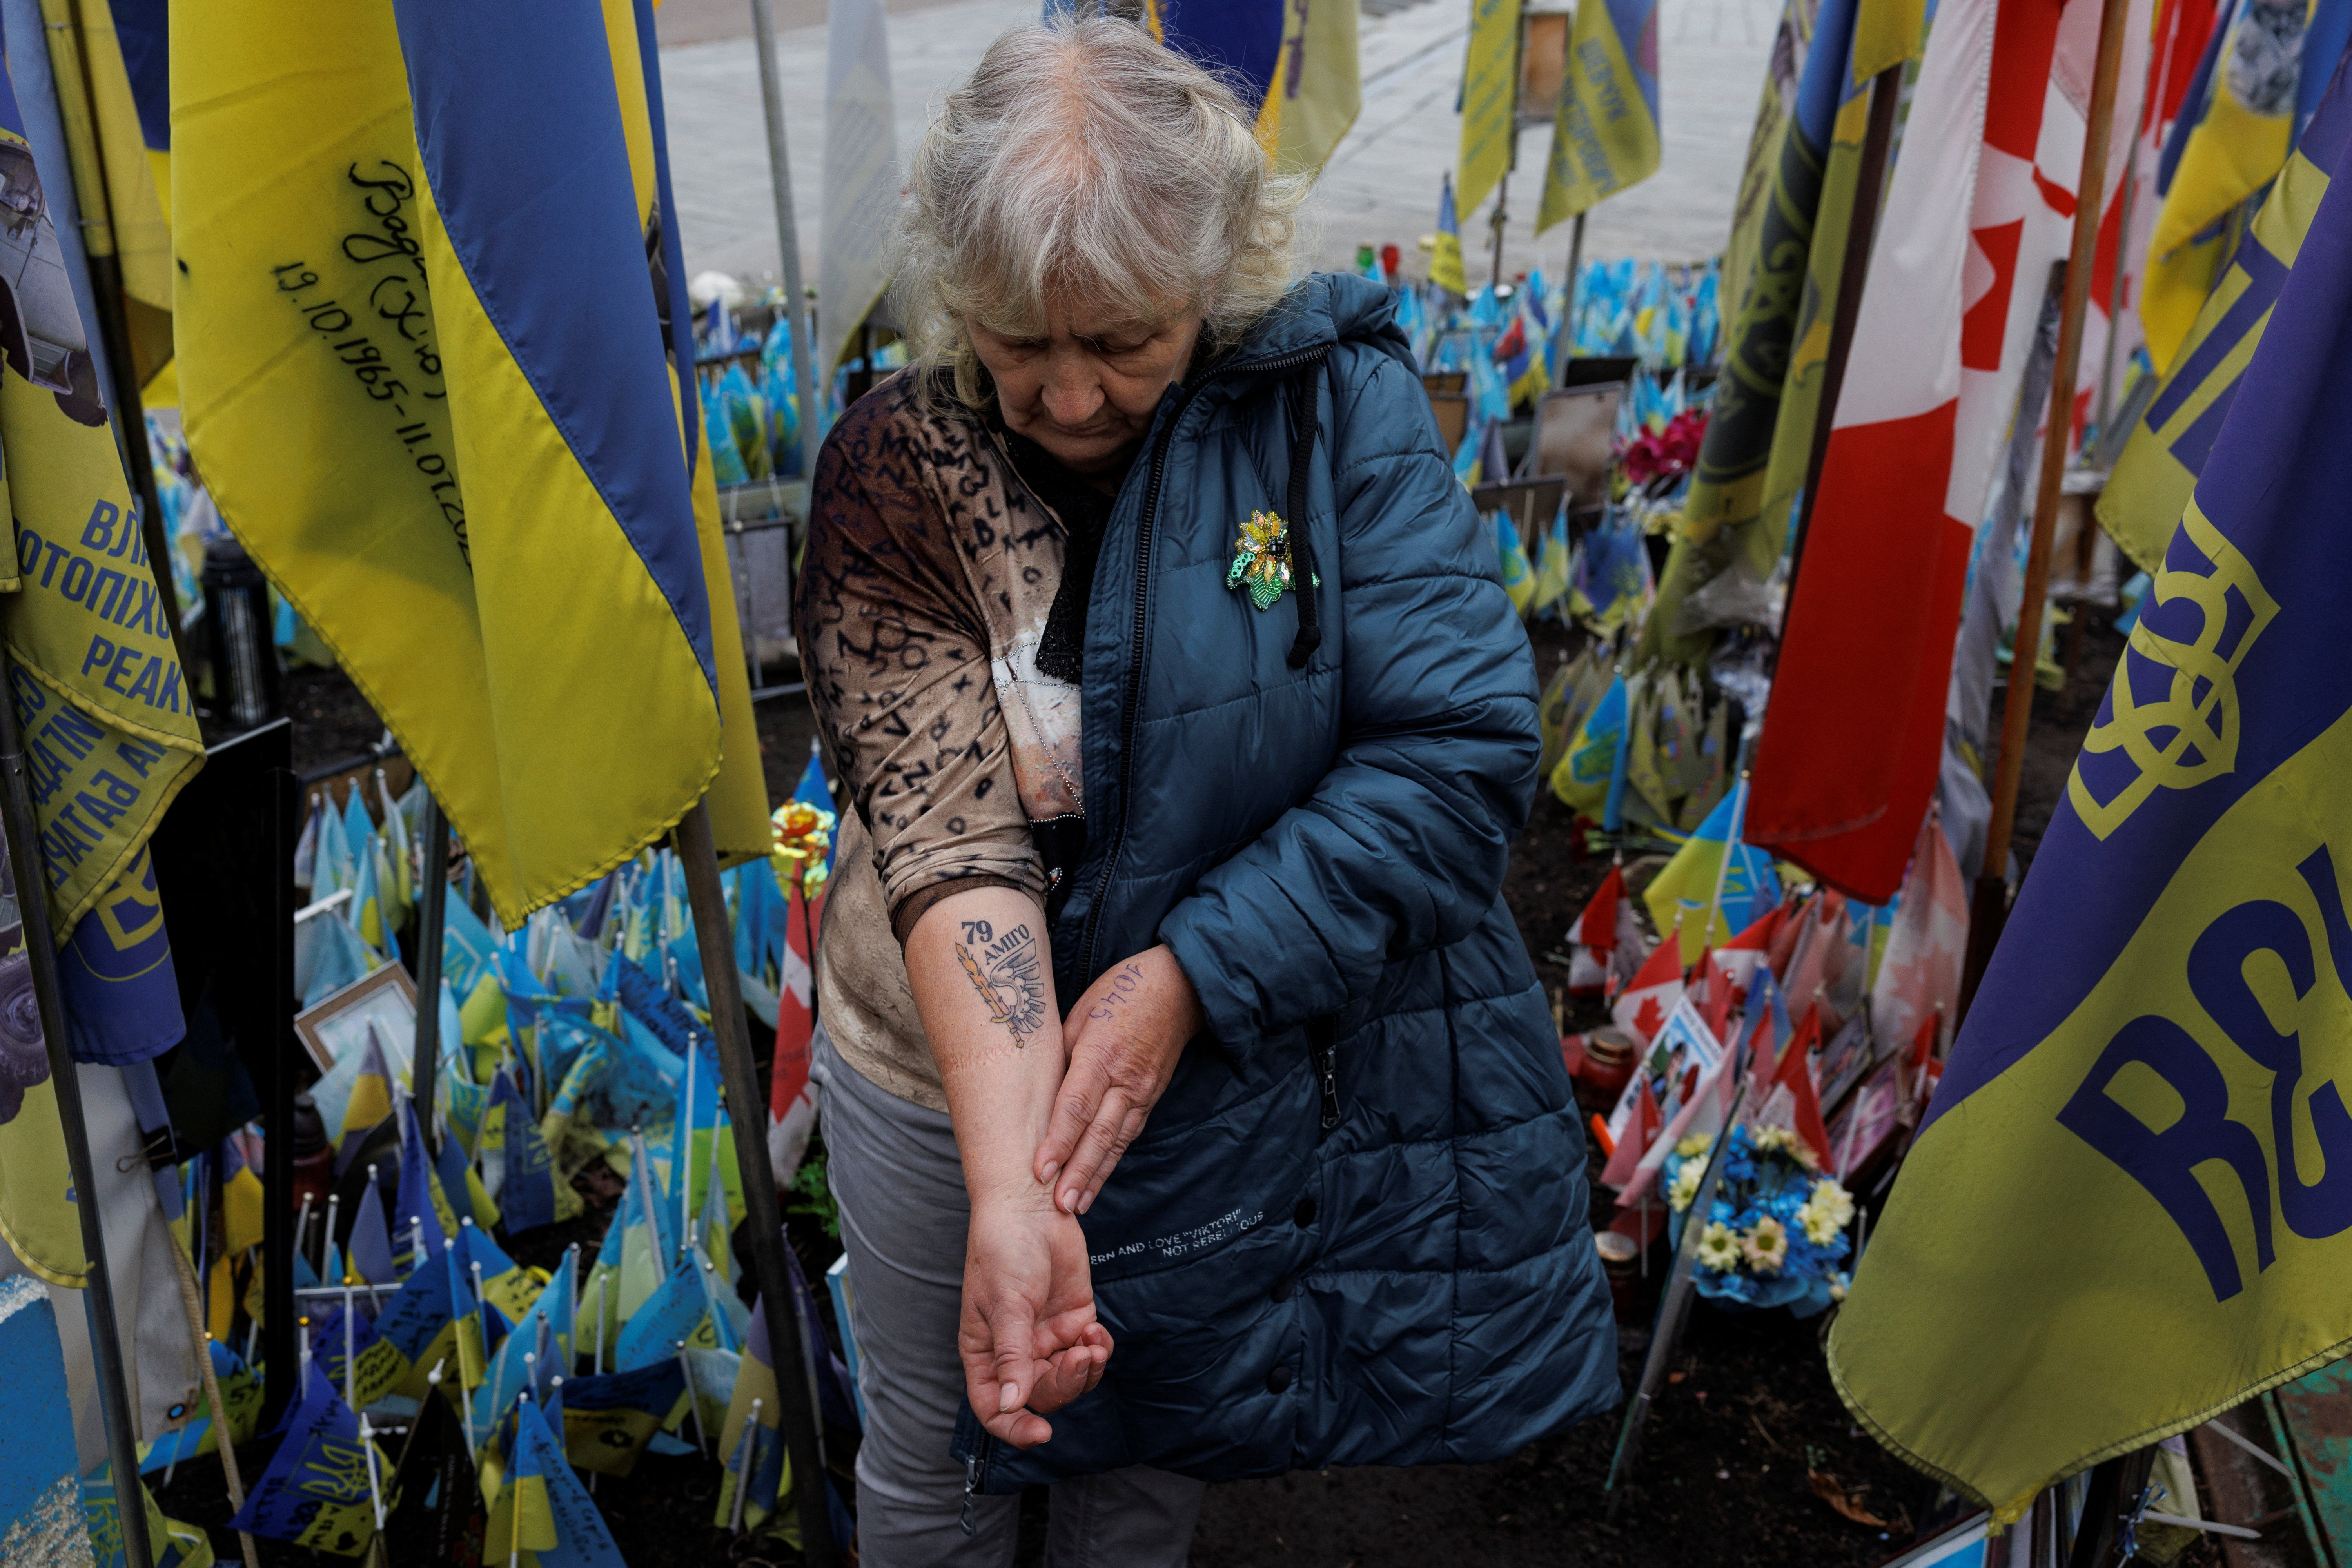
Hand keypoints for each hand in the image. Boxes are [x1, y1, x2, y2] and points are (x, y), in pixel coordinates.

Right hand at [959, 1196, 1110, 1448]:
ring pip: (1069, 1378)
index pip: (994, 1408)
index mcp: (986, 1353)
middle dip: (1063, 1386)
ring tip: (1090, 1342)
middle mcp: (1015, 1351)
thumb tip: (1011, 1405)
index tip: (1041, 1433)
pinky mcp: (1073, 1319)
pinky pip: (1090, 1351)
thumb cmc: (1003, 1250)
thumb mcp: (1005, 1304)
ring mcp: (1046, 1336)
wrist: (1030, 1206)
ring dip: (1084, 1370)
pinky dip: (1099, 1349)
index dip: (1014, 1428)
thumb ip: (1011, 1355)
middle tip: (1077, 1358)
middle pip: (1039, 1396)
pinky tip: (1096, 1330)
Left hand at [1034, 945, 1202, 1215]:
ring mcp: (1142, 1092)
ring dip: (1095, 1176)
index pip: (1076, 1105)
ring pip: (1116, 1141)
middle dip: (1078, 1171)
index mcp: (1101, 1053)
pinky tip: (1096, 1183)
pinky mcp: (1151, 1098)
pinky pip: (1128, 1135)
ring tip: (1075, 1206)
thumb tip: (1040, 1092)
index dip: (1058, 1140)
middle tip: (1059, 1205)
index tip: (1040, 1170)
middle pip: (1099, 1133)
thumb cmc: (1121, 992)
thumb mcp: (1081, 1013)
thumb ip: (1063, 1054)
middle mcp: (1125, 1079)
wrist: (1178, 988)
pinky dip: (1111, 1162)